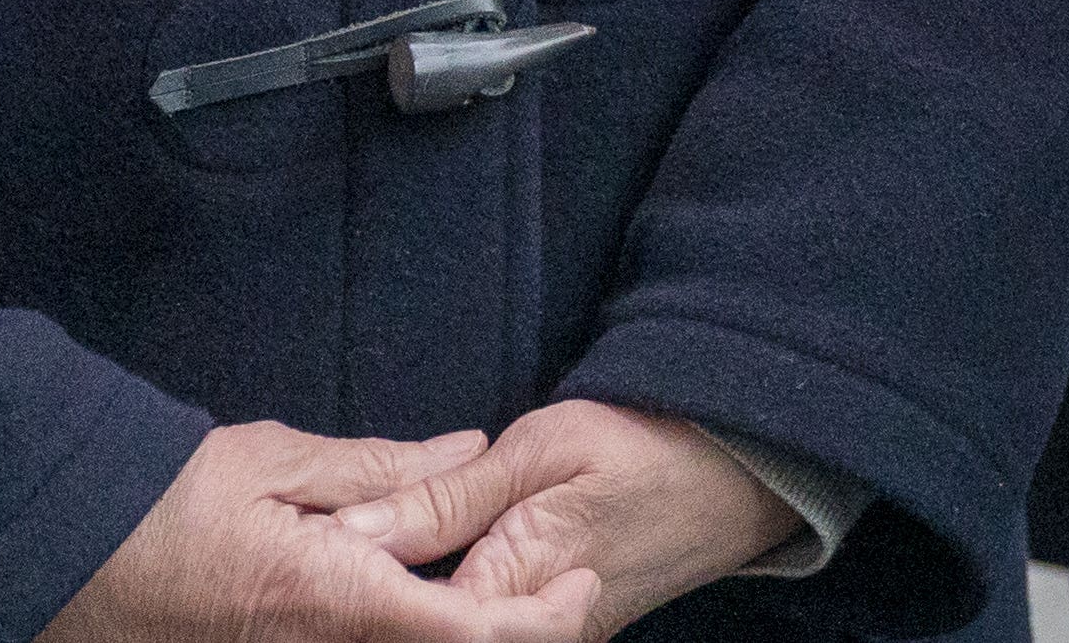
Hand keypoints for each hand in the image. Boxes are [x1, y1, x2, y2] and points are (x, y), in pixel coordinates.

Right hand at [40, 422, 593, 642]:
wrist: (45, 559)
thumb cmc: (157, 503)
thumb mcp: (276, 461)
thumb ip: (384, 469)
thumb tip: (472, 448)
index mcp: (332, 601)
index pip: (467, 637)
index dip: (541, 622)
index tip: (581, 583)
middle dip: (510, 635)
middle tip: (555, 592)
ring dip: (455, 634)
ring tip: (497, 596)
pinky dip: (400, 637)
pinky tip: (416, 606)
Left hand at [328, 400, 799, 639]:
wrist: (745, 474)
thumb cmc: (650, 446)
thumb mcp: (546, 447)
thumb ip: (446, 497)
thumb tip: (350, 535)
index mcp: (515, 583)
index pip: (401, 617)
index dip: (354, 585)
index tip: (323, 543)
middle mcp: (531, 633)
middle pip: (422, 630)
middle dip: (376, 597)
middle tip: (344, 544)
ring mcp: (552, 641)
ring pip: (450, 630)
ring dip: (408, 601)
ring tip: (387, 548)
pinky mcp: (563, 634)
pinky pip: (485, 629)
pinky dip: (448, 602)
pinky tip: (432, 564)